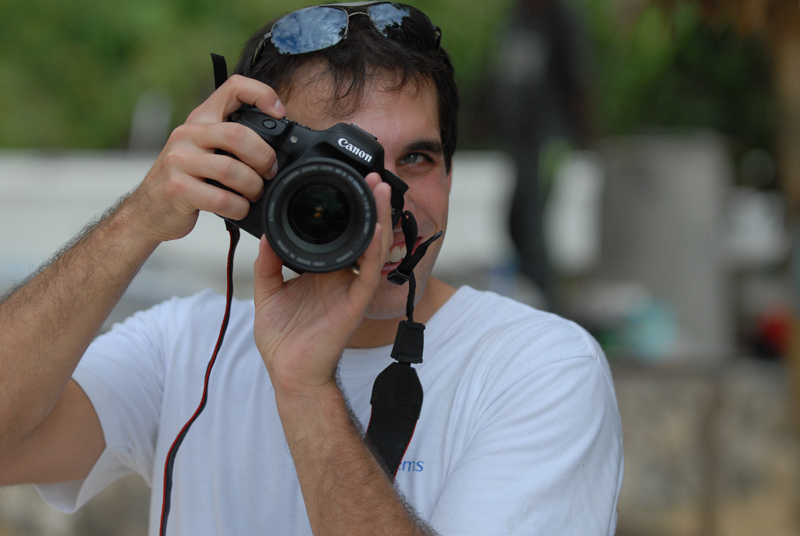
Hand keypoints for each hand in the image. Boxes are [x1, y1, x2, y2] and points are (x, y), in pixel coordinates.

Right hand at [127, 75, 285, 243]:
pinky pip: (221, 199)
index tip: (279, 113)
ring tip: (253, 195)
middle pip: (238, 135)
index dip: (262, 94)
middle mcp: (188, 134)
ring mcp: (179, 160)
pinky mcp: (177, 189)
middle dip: (263, 157)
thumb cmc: (186, 180)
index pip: (233, 87)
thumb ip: (231, 143)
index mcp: (200, 119)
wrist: (147, 210)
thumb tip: (277, 153)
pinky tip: (239, 209)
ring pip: (231, 170)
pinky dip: (239, 208)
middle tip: (269, 172)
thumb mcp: (204, 151)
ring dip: (253, 187)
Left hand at [252, 173, 393, 398]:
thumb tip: (266, 233)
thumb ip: (268, 263)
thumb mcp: (267, 292)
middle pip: (361, 233)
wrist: (290, 374)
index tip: (343, 182)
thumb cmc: (283, 340)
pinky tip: (377, 228)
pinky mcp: (356, 303)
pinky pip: (369, 273)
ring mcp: (351, 288)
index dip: (344, 209)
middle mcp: (341, 276)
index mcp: (322, 271)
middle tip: (372, 175)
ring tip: (381, 188)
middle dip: (370, 204)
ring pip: (372, 246)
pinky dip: (375, 249)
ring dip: (379, 217)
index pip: (337, 233)